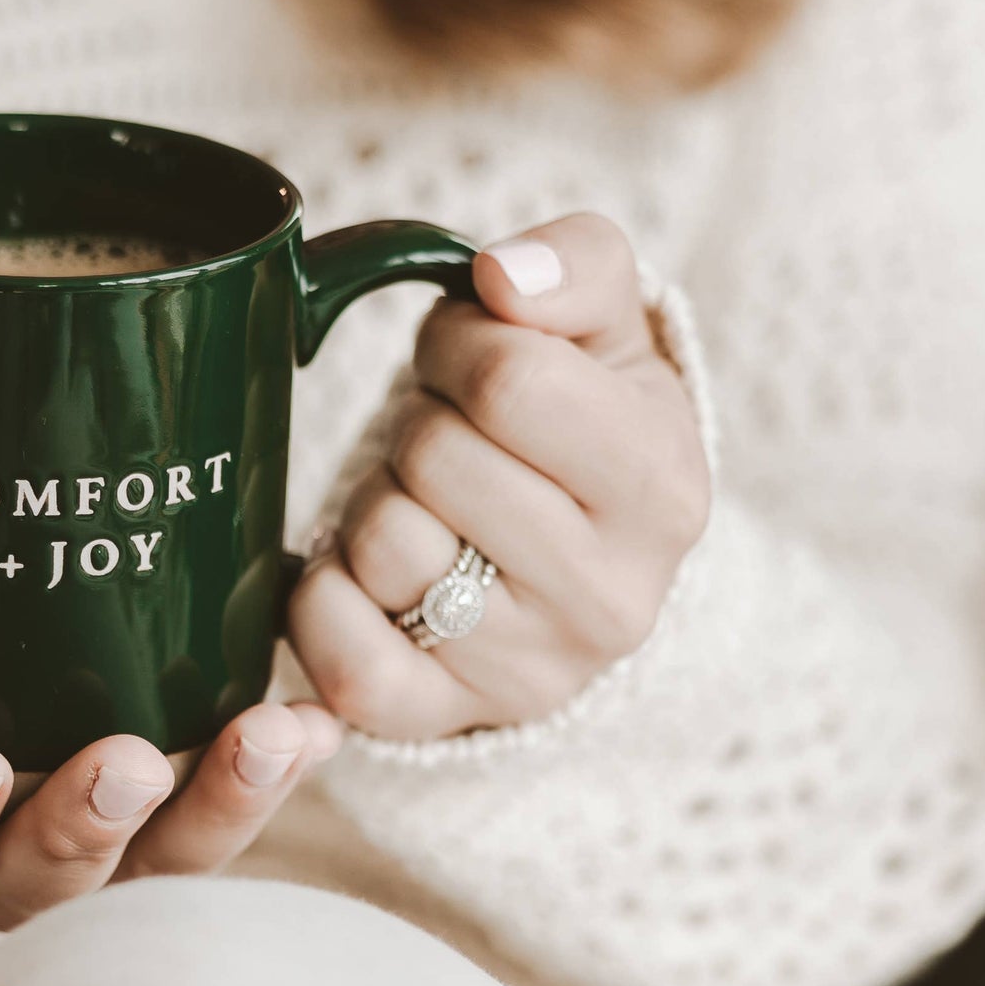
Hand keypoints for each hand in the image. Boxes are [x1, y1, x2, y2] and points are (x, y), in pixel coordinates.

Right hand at [0, 589, 341, 930]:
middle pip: (37, 892)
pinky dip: (272, 769)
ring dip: (215, 811)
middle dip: (82, 832)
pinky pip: (227, 814)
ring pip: (153, 870)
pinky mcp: (172, 810)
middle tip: (124, 759)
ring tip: (267, 739)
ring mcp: (94, 850)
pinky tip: (320, 716)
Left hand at [289, 213, 708, 742]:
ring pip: (382, 542)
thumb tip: (503, 276)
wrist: (575, 572)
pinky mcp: (436, 720)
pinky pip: (337, 654)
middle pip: (436, 457)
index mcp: (662, 487)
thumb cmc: (578, 429)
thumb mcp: (608, 330)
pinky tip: (363, 570)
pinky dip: (322, 593)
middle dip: (418, 421)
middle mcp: (609, 599)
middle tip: (445, 436)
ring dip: (374, 499)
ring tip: (422, 504)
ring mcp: (523, 673)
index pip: (511, 380)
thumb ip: (576, 265)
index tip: (468, 358)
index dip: (458, 345)